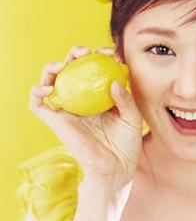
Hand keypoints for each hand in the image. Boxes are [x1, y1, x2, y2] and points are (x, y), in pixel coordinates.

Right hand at [29, 46, 143, 192]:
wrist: (117, 168)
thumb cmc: (127, 143)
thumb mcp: (133, 117)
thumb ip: (125, 99)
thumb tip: (114, 81)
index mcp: (99, 94)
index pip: (93, 68)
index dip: (98, 55)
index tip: (109, 52)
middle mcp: (81, 99)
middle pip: (71, 69)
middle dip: (74, 54)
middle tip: (84, 51)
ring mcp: (68, 109)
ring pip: (51, 81)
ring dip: (52, 68)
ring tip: (63, 64)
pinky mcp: (56, 122)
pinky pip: (38, 105)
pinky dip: (37, 92)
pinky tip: (48, 88)